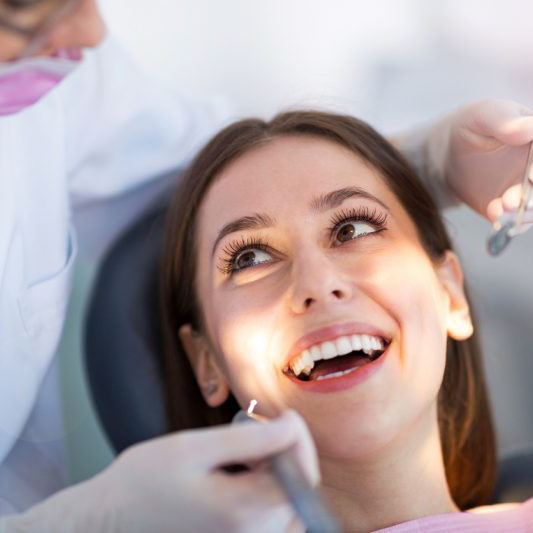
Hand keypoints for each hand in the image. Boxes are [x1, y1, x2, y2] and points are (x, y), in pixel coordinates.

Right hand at [2, 410, 317, 532]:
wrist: (109, 521)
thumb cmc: (144, 480)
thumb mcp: (196, 447)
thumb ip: (251, 439)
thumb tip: (293, 426)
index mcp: (244, 513)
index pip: (302, 474)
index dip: (299, 439)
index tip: (281, 416)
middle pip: (298, 489)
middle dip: (285, 452)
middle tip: (253, 431)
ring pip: (284, 500)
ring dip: (274, 468)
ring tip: (240, 452)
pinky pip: (268, 512)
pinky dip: (262, 485)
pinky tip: (235, 472)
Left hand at [431, 99, 532, 222]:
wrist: (447, 152)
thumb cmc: (473, 125)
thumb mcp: (485, 115)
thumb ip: (504, 121)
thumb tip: (529, 128)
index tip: (532, 176)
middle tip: (516, 199)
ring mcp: (525, 190)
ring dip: (526, 212)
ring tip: (505, 207)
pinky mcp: (507, 208)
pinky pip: (514, 219)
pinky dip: (508, 221)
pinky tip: (495, 214)